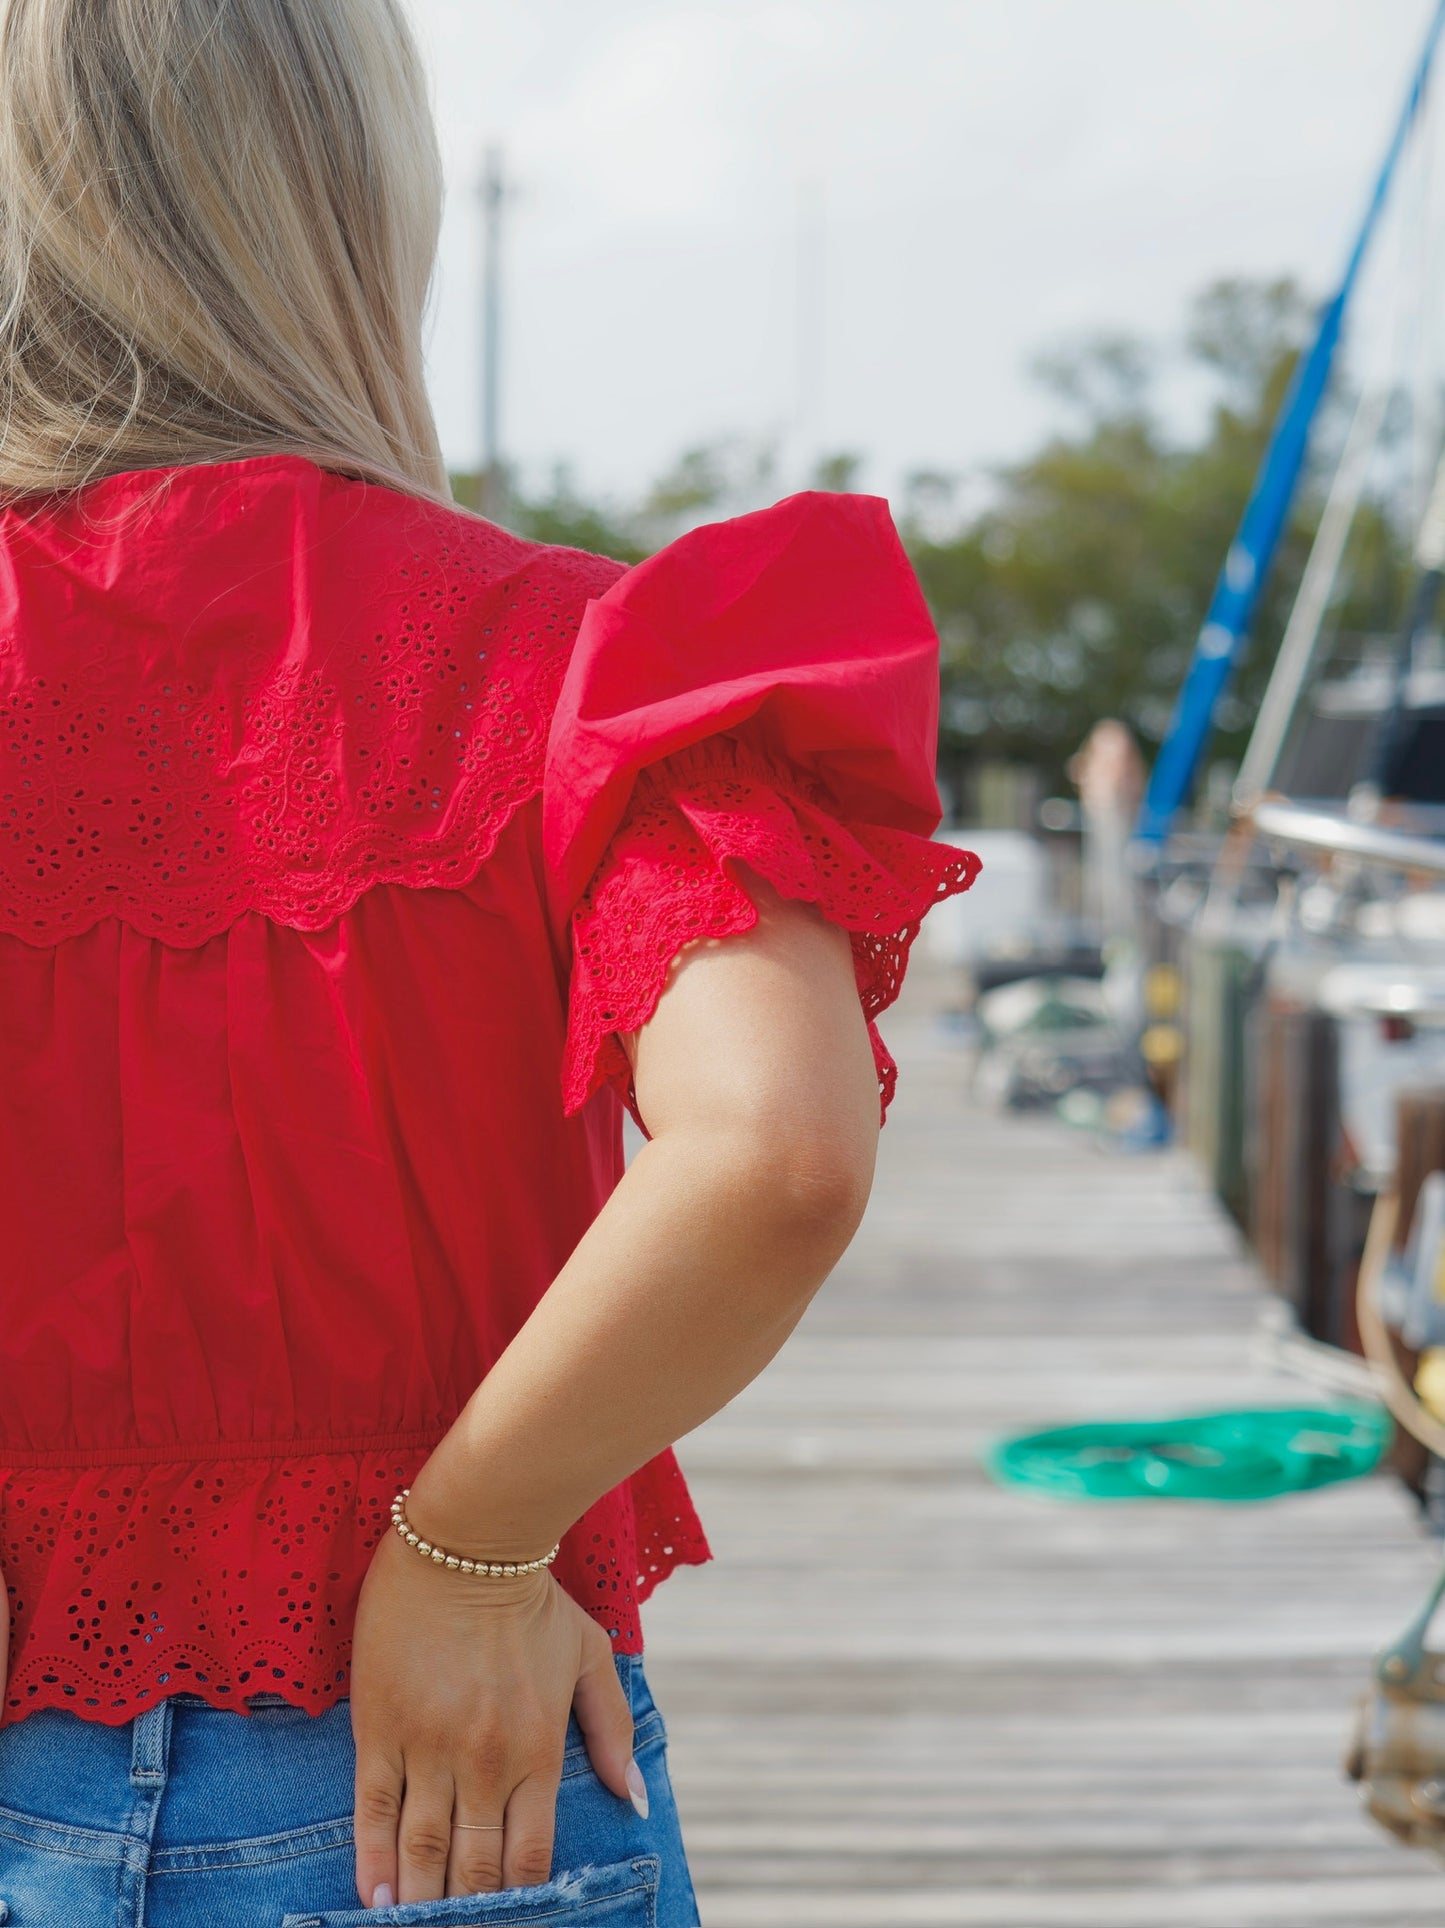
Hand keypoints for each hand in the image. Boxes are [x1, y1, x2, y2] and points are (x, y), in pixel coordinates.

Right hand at [350, 1525, 639, 1906]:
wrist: (467, 1542)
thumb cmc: (532, 1598)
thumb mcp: (590, 1656)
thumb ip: (614, 1730)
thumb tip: (637, 1802)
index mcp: (539, 1749)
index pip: (528, 1854)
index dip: (518, 1899)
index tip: (510, 1918)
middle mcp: (486, 1761)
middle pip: (473, 1864)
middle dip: (465, 1909)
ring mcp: (430, 1746)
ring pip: (421, 1847)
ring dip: (418, 1898)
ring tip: (411, 1927)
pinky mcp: (381, 1727)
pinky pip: (373, 1808)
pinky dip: (372, 1858)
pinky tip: (373, 1895)